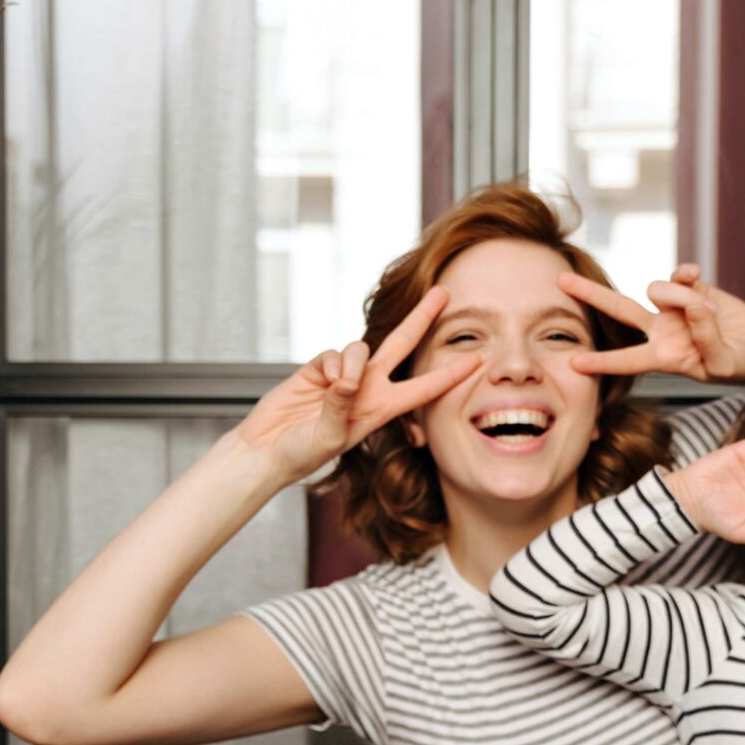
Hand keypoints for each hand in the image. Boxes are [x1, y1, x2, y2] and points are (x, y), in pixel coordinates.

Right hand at [232, 287, 480, 484]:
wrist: (268, 449)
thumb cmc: (302, 452)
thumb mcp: (328, 436)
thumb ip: (341, 405)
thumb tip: (349, 377)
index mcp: (381, 409)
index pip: (422, 388)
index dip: (449, 375)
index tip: (476, 361)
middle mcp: (368, 387)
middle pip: (402, 345)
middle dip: (422, 318)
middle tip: (443, 292)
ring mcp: (345, 375)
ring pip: (361, 348)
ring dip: (352, 363)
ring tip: (337, 388)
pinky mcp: (319, 367)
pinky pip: (334, 354)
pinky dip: (330, 366)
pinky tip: (321, 383)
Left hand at [560, 264, 744, 383]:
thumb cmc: (741, 363)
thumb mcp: (724, 363)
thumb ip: (706, 339)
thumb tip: (691, 305)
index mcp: (663, 357)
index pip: (627, 360)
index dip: (602, 362)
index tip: (573, 364)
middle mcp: (661, 330)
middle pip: (619, 310)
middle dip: (590, 295)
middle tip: (561, 280)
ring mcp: (673, 306)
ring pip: (657, 290)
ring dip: (679, 297)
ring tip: (709, 314)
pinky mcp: (691, 286)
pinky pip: (679, 274)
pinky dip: (685, 275)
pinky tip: (695, 276)